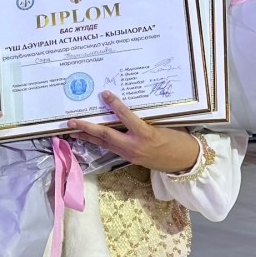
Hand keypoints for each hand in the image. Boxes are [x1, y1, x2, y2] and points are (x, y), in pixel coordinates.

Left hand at [69, 91, 199, 174]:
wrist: (185, 162)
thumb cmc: (178, 139)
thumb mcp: (165, 124)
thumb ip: (146, 117)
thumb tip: (129, 105)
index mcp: (146, 133)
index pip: (126, 117)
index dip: (114, 105)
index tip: (104, 94)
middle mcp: (134, 145)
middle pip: (106, 135)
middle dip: (86, 128)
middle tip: (70, 122)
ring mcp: (130, 154)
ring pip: (105, 144)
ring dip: (88, 137)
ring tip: (72, 131)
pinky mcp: (129, 159)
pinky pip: (111, 148)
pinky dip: (99, 143)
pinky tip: (90, 139)